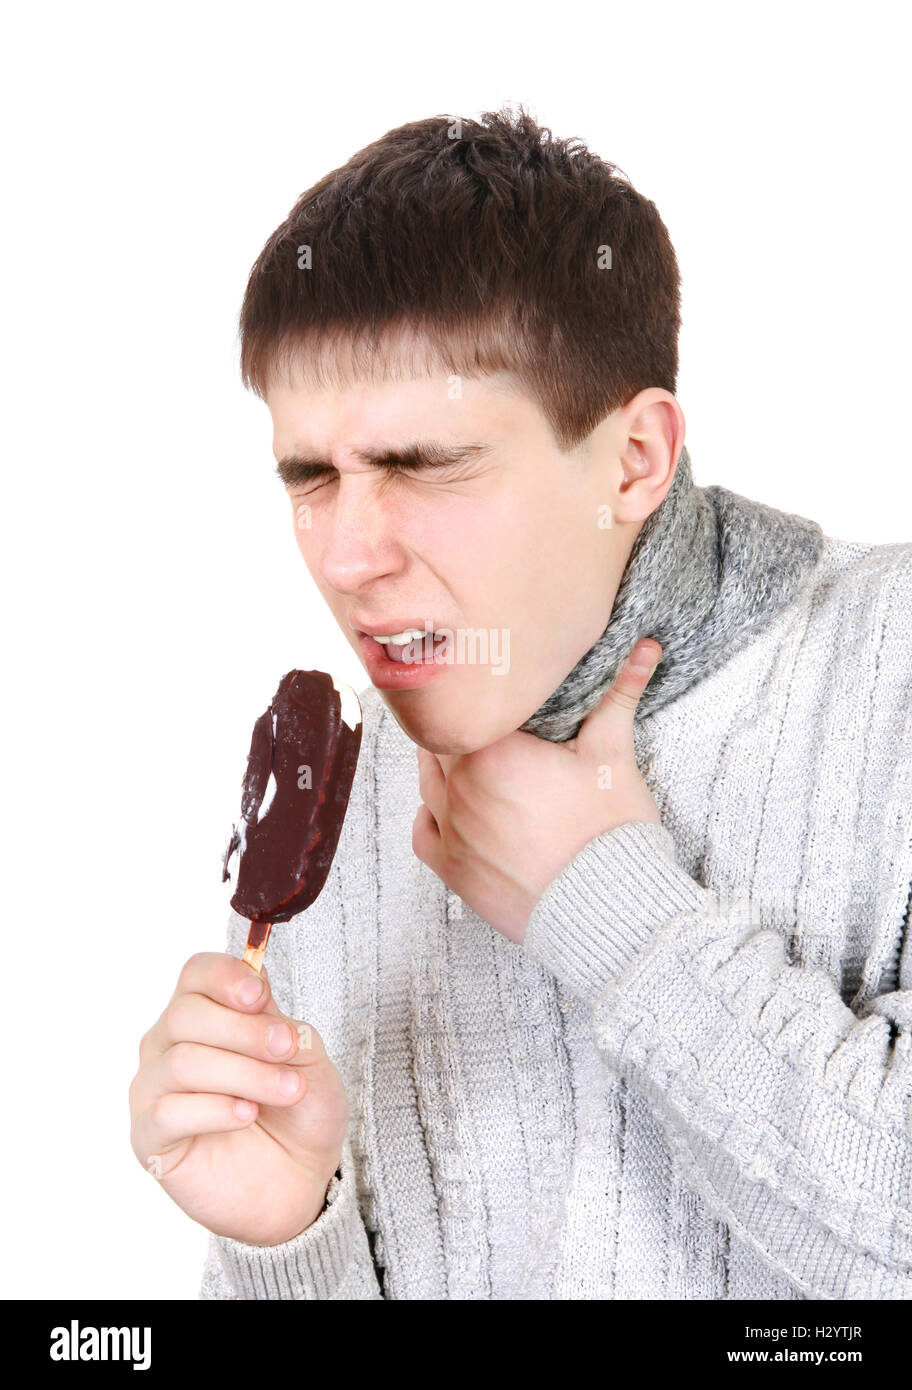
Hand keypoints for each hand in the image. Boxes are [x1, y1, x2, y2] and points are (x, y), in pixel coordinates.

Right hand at [129, 952, 348, 1245]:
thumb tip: (255, 982)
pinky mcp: (149, 1138)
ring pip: (182, 1062)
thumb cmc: (299, 1111)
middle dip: (244, 1031)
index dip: (224, 976)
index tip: (259, 995)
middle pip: (185, 1014)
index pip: (196, 973)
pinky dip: (215, 1109)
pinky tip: (247, 1115)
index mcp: (205, 1012)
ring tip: (287, 1090)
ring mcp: (154, 1090)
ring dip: (243, 1073)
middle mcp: (169, 1044)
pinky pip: (168, 1111)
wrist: (300, 1181)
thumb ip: (277, 1020)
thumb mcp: (306, 1058)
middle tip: (287, 1048)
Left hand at [413, 639, 662, 943]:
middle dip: (465, 730)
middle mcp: (459, 787)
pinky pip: (422, 832)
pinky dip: (433, 817)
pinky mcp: (452, 870)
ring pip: (428, 781)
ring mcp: (451, 830)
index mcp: (493, 751)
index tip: (496, 690)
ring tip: (477, 764)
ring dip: (445, 767)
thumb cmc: (610, 832)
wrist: (607, 911)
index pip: (466, 704)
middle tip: (493, 727)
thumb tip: (644, 646)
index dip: (479, 694)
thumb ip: (618, 695)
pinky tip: (454, 809)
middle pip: (442, 739)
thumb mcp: (613, 756)